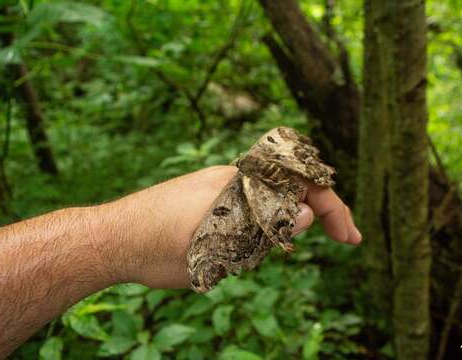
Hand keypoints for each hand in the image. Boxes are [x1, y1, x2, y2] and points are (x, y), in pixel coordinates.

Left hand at [102, 166, 360, 288]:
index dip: (333, 207)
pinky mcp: (210, 205)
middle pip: (292, 191)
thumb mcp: (216, 241)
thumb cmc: (158, 242)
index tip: (350, 237)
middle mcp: (234, 182)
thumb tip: (310, 213)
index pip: (300, 184)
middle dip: (320, 214)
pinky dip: (263, 230)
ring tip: (250, 257)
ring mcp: (222, 192)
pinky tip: (245, 251)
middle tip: (345, 239)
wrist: (111, 240)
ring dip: (282, 229)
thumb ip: (262, 227)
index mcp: (238, 183)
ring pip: (272, 206)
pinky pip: (250, 213)